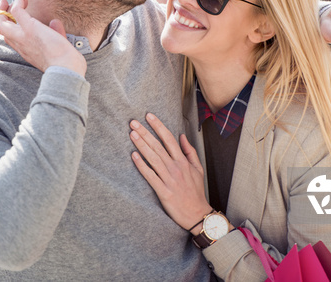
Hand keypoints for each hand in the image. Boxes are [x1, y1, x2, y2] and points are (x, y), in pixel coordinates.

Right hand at [0, 0, 86, 75]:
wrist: (65, 70)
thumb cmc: (66, 64)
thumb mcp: (59, 47)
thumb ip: (56, 34)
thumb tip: (55, 22)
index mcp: (27, 51)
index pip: (11, 39)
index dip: (10, 26)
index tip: (15, 18)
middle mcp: (21, 45)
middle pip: (1, 29)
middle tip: (4, 5)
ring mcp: (22, 36)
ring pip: (1, 21)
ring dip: (3, 8)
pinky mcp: (29, 28)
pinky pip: (16, 10)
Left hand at [130, 113, 211, 231]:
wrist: (197, 214)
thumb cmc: (196, 191)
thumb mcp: (198, 169)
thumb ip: (190, 152)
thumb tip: (182, 136)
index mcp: (183, 161)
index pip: (169, 139)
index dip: (158, 126)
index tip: (148, 116)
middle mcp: (176, 168)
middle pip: (158, 146)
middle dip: (145, 132)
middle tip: (133, 122)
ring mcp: (169, 179)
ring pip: (153, 158)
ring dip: (141, 145)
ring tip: (132, 134)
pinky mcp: (163, 191)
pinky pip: (150, 176)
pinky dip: (142, 166)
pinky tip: (133, 156)